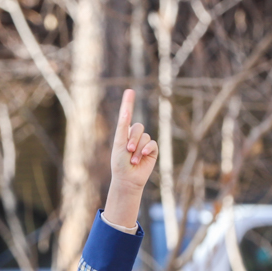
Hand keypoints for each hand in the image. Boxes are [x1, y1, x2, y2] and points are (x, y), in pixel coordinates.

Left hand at [103, 89, 158, 228]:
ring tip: (133, 159)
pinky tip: (143, 156)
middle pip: (138, 127)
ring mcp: (144, 143)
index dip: (128, 104)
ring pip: (145, 136)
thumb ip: (123, 127)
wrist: (127, 179)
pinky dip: (147, 149)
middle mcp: (134, 136)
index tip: (130, 91)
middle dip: (133, 139)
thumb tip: (126, 111)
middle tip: (128, 150)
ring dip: (138, 148)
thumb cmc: (119, 163)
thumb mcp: (119, 143)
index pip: (127, 116)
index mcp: (124, 133)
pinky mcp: (152, 150)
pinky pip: (152, 144)